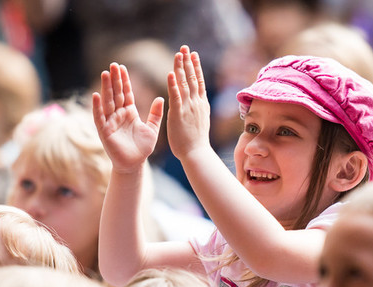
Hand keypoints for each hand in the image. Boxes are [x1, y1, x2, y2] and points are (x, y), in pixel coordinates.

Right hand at [92, 63, 163, 172]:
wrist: (134, 165)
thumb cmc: (142, 148)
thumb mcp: (152, 129)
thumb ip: (155, 114)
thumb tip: (161, 98)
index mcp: (130, 112)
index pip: (126, 93)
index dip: (124, 81)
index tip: (122, 67)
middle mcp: (118, 115)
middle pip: (116, 94)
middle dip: (114, 79)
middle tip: (113, 64)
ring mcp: (110, 122)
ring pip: (107, 102)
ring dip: (106, 88)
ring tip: (105, 73)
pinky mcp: (104, 132)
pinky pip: (100, 117)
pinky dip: (98, 107)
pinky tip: (96, 95)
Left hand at [166, 46, 212, 161]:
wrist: (196, 153)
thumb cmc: (195, 142)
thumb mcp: (199, 122)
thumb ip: (196, 110)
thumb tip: (195, 104)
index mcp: (201, 104)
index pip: (198, 81)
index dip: (195, 67)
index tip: (193, 54)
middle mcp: (196, 103)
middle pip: (192, 77)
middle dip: (188, 61)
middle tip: (185, 47)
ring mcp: (188, 107)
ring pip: (184, 83)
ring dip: (181, 67)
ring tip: (178, 53)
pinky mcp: (179, 113)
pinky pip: (176, 95)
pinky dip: (173, 83)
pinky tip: (171, 72)